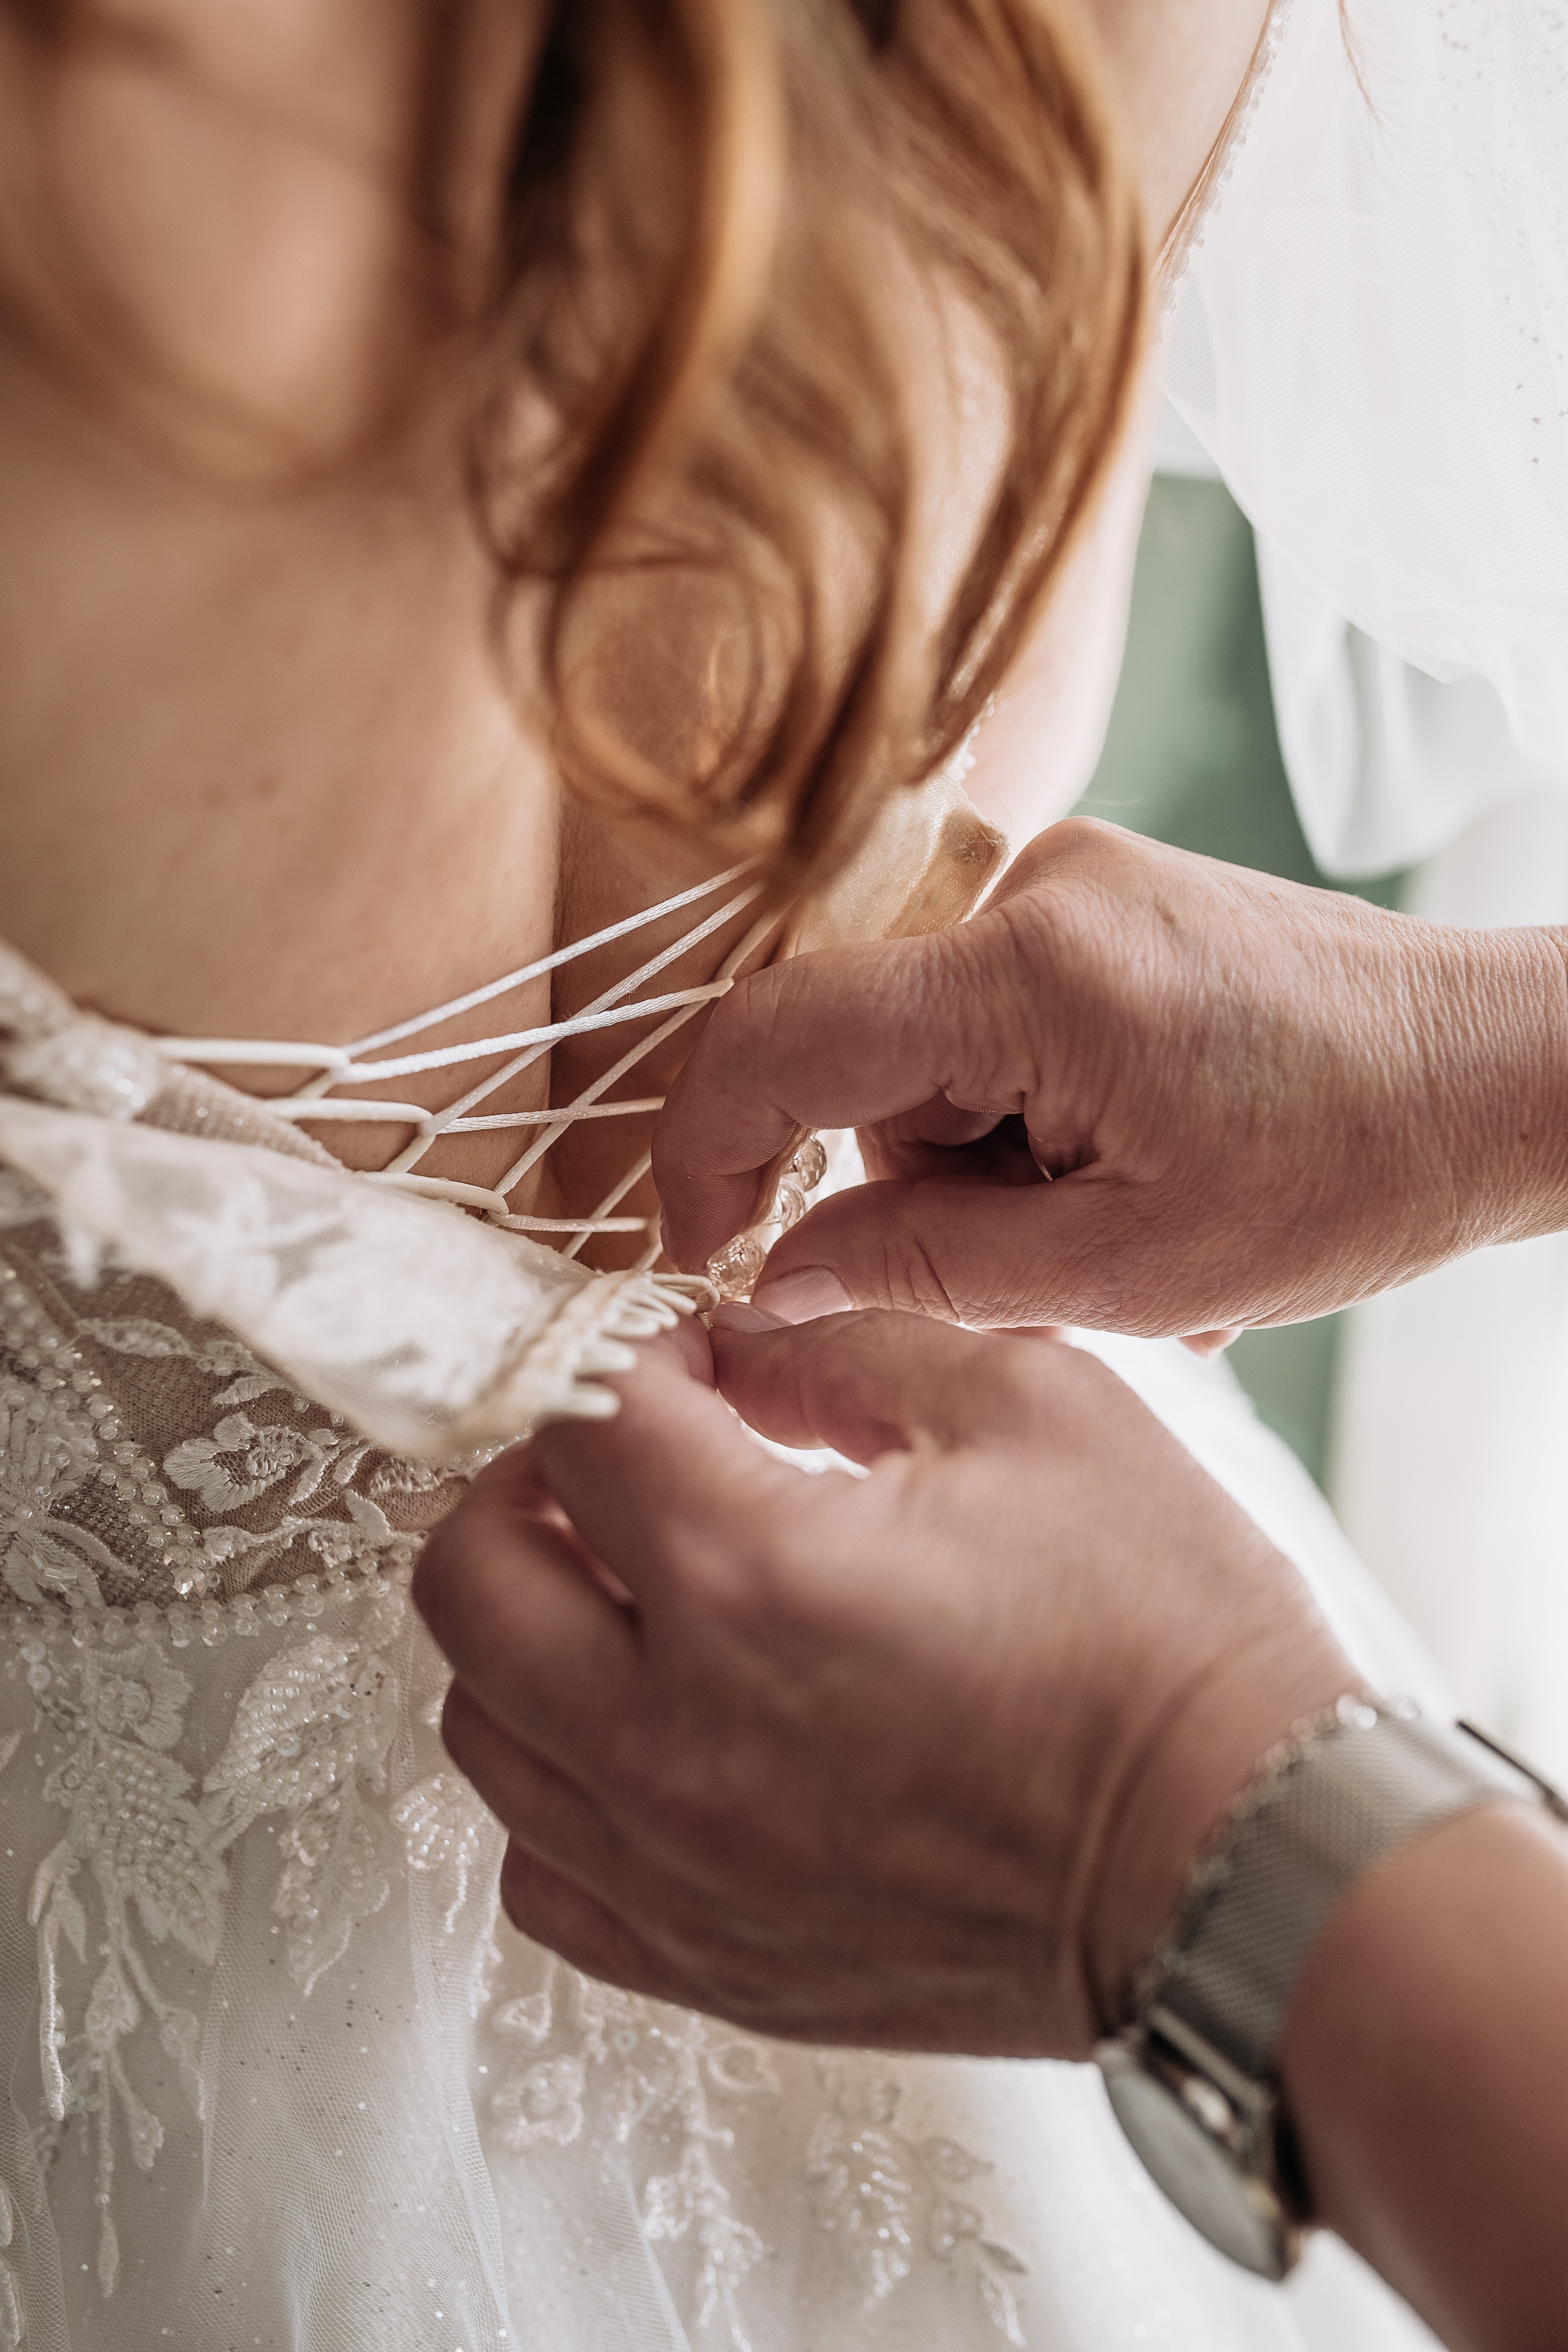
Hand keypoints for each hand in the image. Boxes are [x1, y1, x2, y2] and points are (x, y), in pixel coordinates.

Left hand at [413, 1309, 1352, 2052]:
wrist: (1243, 1864)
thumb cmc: (1167, 1641)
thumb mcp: (1035, 1406)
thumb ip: (851, 1345)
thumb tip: (733, 1348)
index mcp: (753, 1579)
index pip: (581, 1423)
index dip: (635, 1355)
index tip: (698, 1363)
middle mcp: (677, 1741)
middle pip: (467, 1576)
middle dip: (533, 1483)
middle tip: (628, 1465)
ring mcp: (681, 1872)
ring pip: (480, 1725)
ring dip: (531, 1628)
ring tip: (638, 1594)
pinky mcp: (711, 1965)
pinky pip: (540, 1871)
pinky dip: (562, 1785)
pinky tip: (652, 1736)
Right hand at [654, 819, 1567, 1337]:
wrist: (1497, 1071)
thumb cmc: (1353, 1169)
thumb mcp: (1127, 1270)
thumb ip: (924, 1266)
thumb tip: (775, 1267)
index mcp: (1034, 971)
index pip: (777, 1036)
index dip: (704, 1149)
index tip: (702, 1245)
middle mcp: (1036, 887)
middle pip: (860, 1057)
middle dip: (912, 1182)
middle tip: (1036, 1266)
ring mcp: (1072, 880)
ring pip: (928, 1052)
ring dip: (987, 1161)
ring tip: (1121, 1220)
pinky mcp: (1100, 898)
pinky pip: (991, 1019)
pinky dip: (1028, 1115)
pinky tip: (1128, 1166)